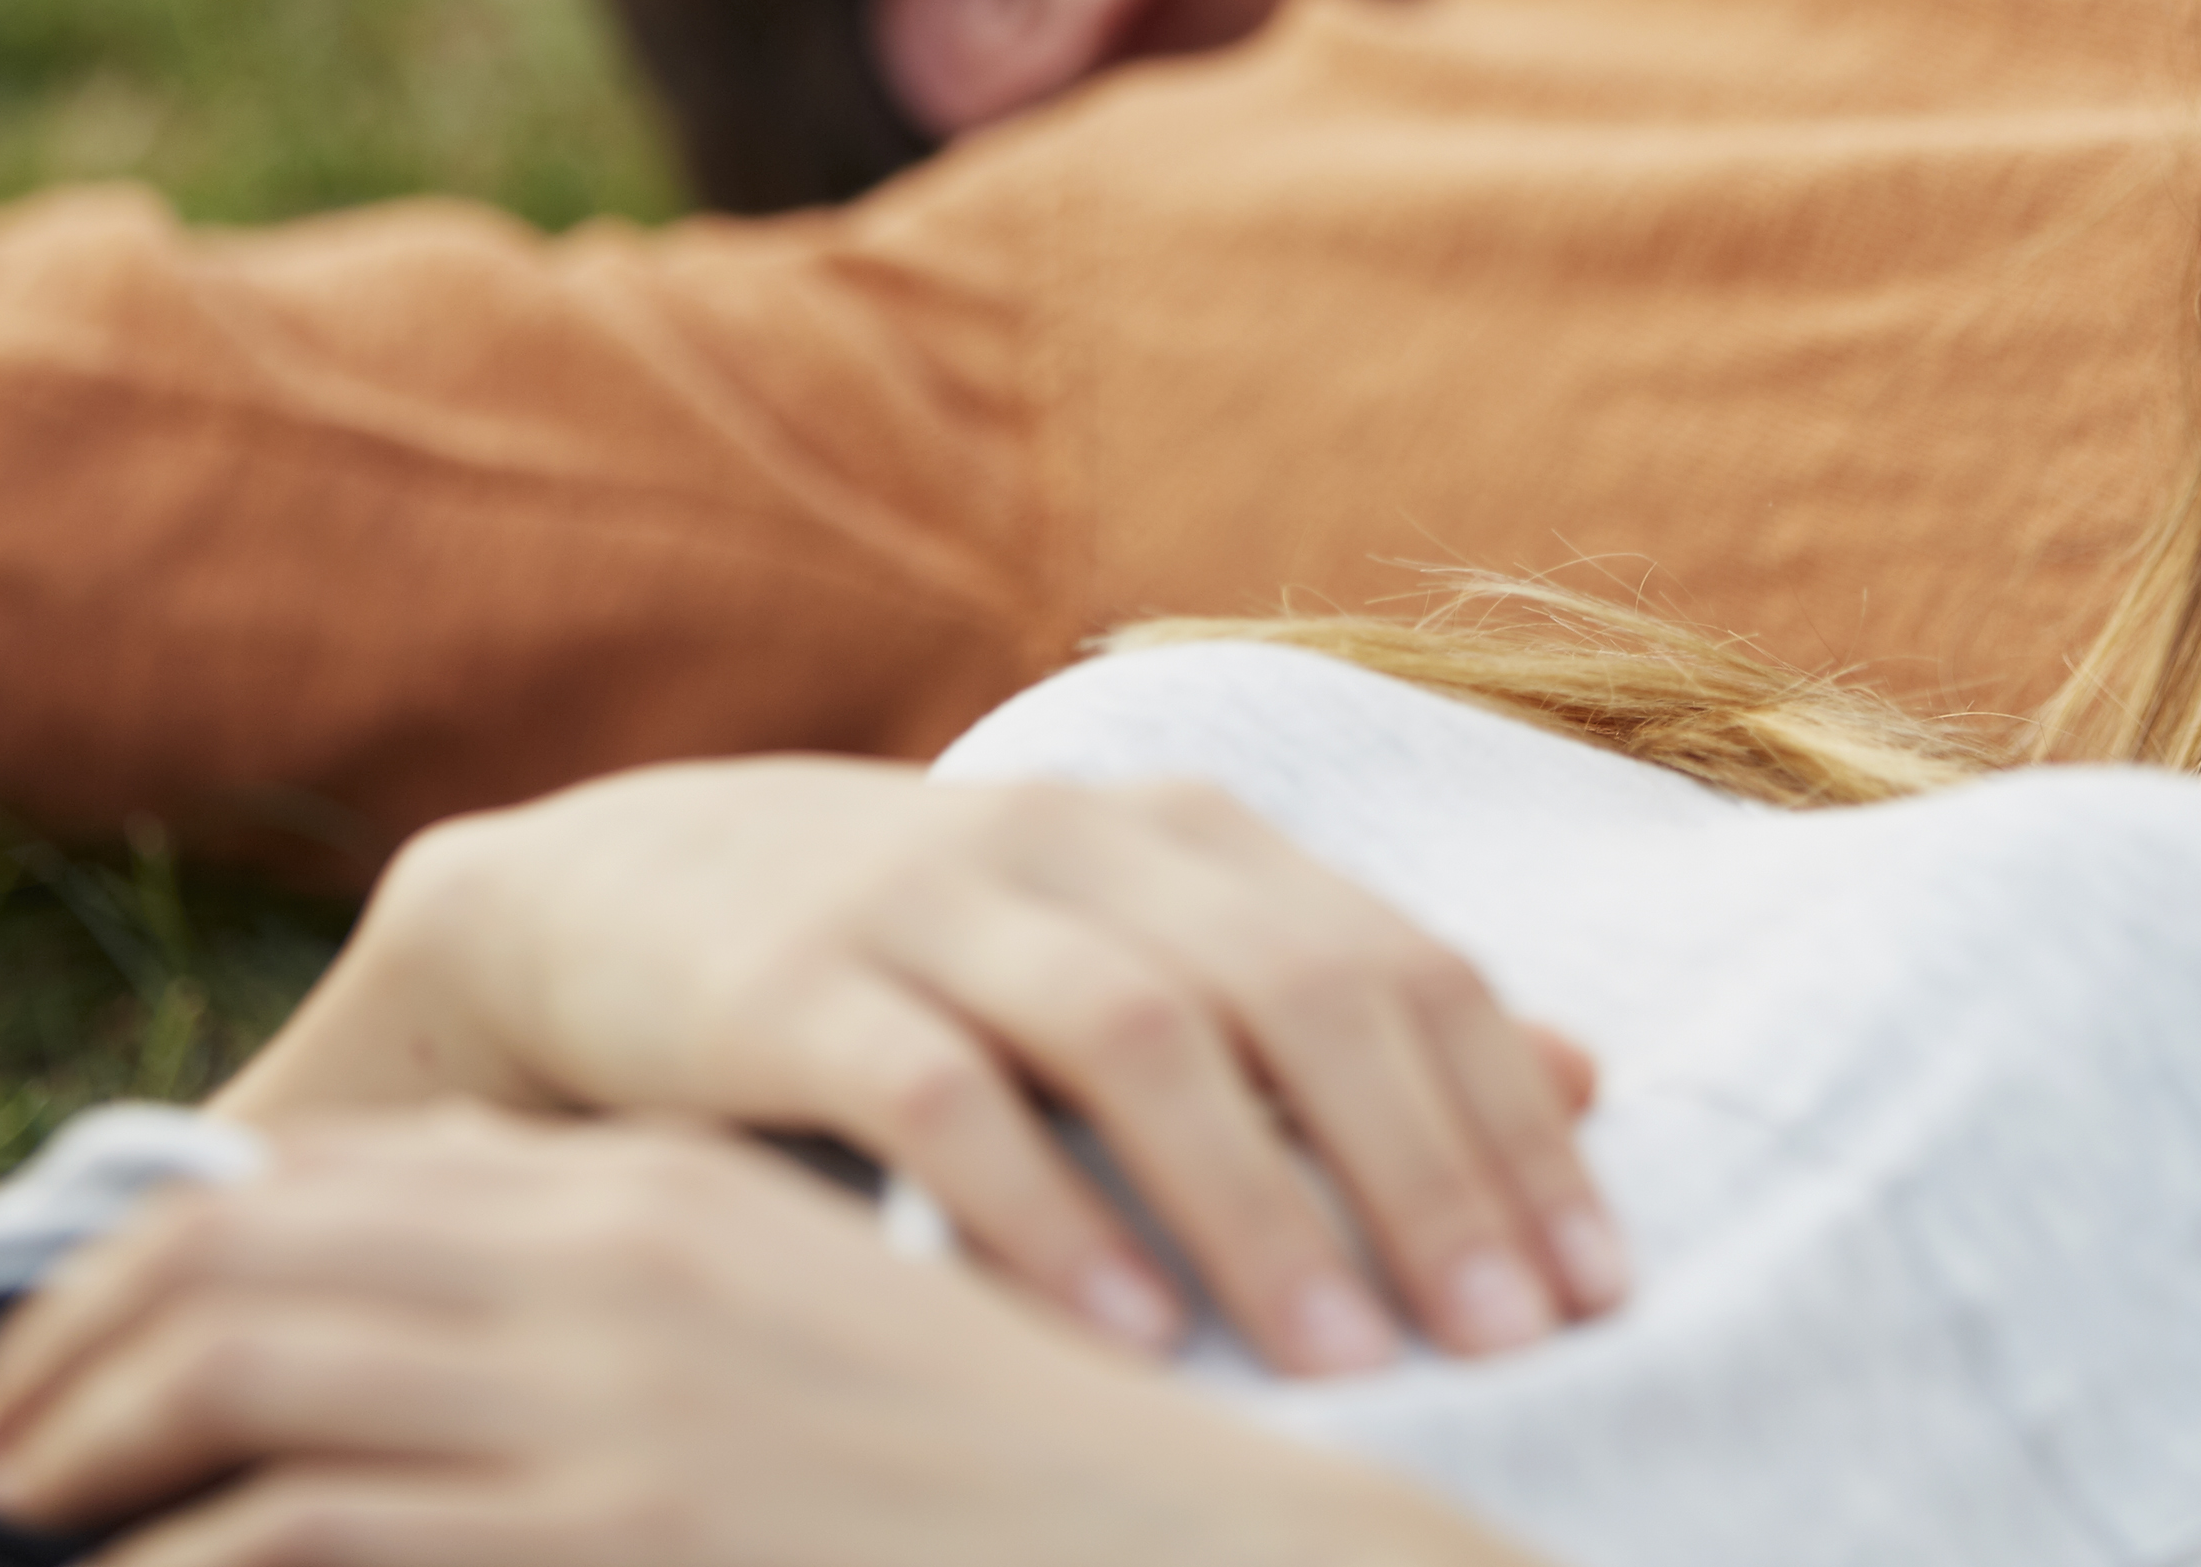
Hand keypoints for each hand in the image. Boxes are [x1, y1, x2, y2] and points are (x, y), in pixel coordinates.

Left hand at [0, 1108, 1551, 1566]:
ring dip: (81, 1457)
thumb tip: (417, 1353)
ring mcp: (613, 1390)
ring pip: (246, 1379)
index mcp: (652, 1186)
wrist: (1182, 1547)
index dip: (145, 1263)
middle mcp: (612, 1253)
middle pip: (247, 1259)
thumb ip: (617, 1304)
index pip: (326, 1187)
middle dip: (60, 1355)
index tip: (44, 1355)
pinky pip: (317, 1528)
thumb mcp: (793, 1335)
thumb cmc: (979, 1479)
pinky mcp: (621, 1521)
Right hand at [211, 758, 1620, 1374]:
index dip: (1508, 1119)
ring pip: (1138, 1036)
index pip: (1399, 965)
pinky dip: (1036, 1211)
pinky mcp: (789, 983)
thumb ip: (1342, 1004)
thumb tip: (1584, 1074)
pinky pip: (934, 1095)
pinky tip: (1115, 1333)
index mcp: (1187, 837)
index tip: (1601, 1282)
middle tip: (1515, 1339)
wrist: (599, 905)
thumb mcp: (1141, 950)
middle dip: (1423, 1170)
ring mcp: (931, 901)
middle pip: (1300, 992)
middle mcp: (1081, 844)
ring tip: (1349, 1364)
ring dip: (1257, 1204)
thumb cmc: (922, 962)